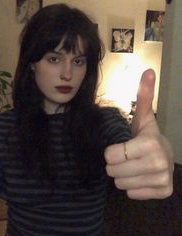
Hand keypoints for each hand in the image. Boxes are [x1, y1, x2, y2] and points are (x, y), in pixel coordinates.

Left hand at [105, 69, 173, 199]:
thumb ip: (143, 96)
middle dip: (115, 165)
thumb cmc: (147, 136)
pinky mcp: (163, 193)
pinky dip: (133, 187)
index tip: (120, 148)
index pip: (111, 155)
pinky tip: (141, 177)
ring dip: (123, 176)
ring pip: (120, 184)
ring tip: (133, 167)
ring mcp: (162, 181)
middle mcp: (159, 164)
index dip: (112, 152)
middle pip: (113, 171)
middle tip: (126, 158)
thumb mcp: (143, 117)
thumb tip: (148, 71)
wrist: (164, 155)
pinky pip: (131, 194)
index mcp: (150, 144)